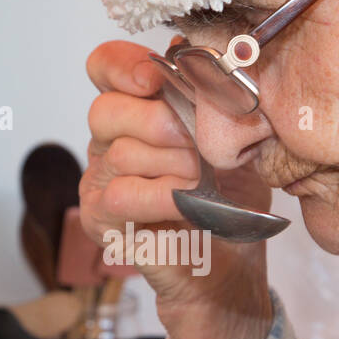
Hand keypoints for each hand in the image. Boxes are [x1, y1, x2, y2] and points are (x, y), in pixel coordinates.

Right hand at [81, 38, 273, 338]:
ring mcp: (101, 183)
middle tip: (196, 142)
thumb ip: (220, 104)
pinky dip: (157, 196)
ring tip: (201, 180)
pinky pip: (119, 196)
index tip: (156, 77)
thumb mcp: (238, 145)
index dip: (123, 65)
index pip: (106, 68)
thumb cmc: (230, 209)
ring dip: (168, 162)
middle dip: (156, 119)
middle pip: (105, 109)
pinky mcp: (103, 223)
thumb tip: (218, 60)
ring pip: (116, 153)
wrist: (230, 278)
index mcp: (138, 113)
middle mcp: (110, 143)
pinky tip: (185, 203)